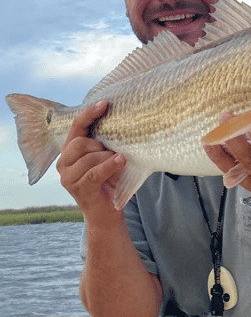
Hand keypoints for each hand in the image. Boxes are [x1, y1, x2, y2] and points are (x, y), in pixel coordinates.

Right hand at [56, 100, 125, 223]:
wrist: (108, 212)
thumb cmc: (110, 180)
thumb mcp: (109, 156)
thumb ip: (107, 141)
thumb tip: (121, 120)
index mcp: (70, 151)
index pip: (76, 127)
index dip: (88, 114)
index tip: (104, 104)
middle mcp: (64, 163)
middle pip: (80, 142)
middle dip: (100, 144)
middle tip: (114, 151)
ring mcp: (68, 177)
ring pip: (88, 157)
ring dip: (107, 157)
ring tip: (119, 161)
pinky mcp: (78, 189)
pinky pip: (94, 172)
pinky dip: (109, 165)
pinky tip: (120, 160)